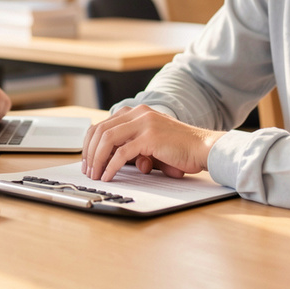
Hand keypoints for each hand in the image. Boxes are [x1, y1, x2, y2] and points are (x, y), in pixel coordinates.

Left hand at [81, 104, 223, 181]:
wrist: (202, 148)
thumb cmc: (179, 148)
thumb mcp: (150, 142)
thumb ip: (131, 145)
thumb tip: (108, 160)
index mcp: (137, 112)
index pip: (103, 124)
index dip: (90, 143)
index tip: (87, 159)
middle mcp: (138, 113)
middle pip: (101, 130)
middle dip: (90, 152)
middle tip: (88, 170)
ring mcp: (144, 123)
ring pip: (107, 139)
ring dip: (97, 159)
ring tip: (95, 174)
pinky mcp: (150, 137)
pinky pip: (121, 153)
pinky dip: (111, 166)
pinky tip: (108, 176)